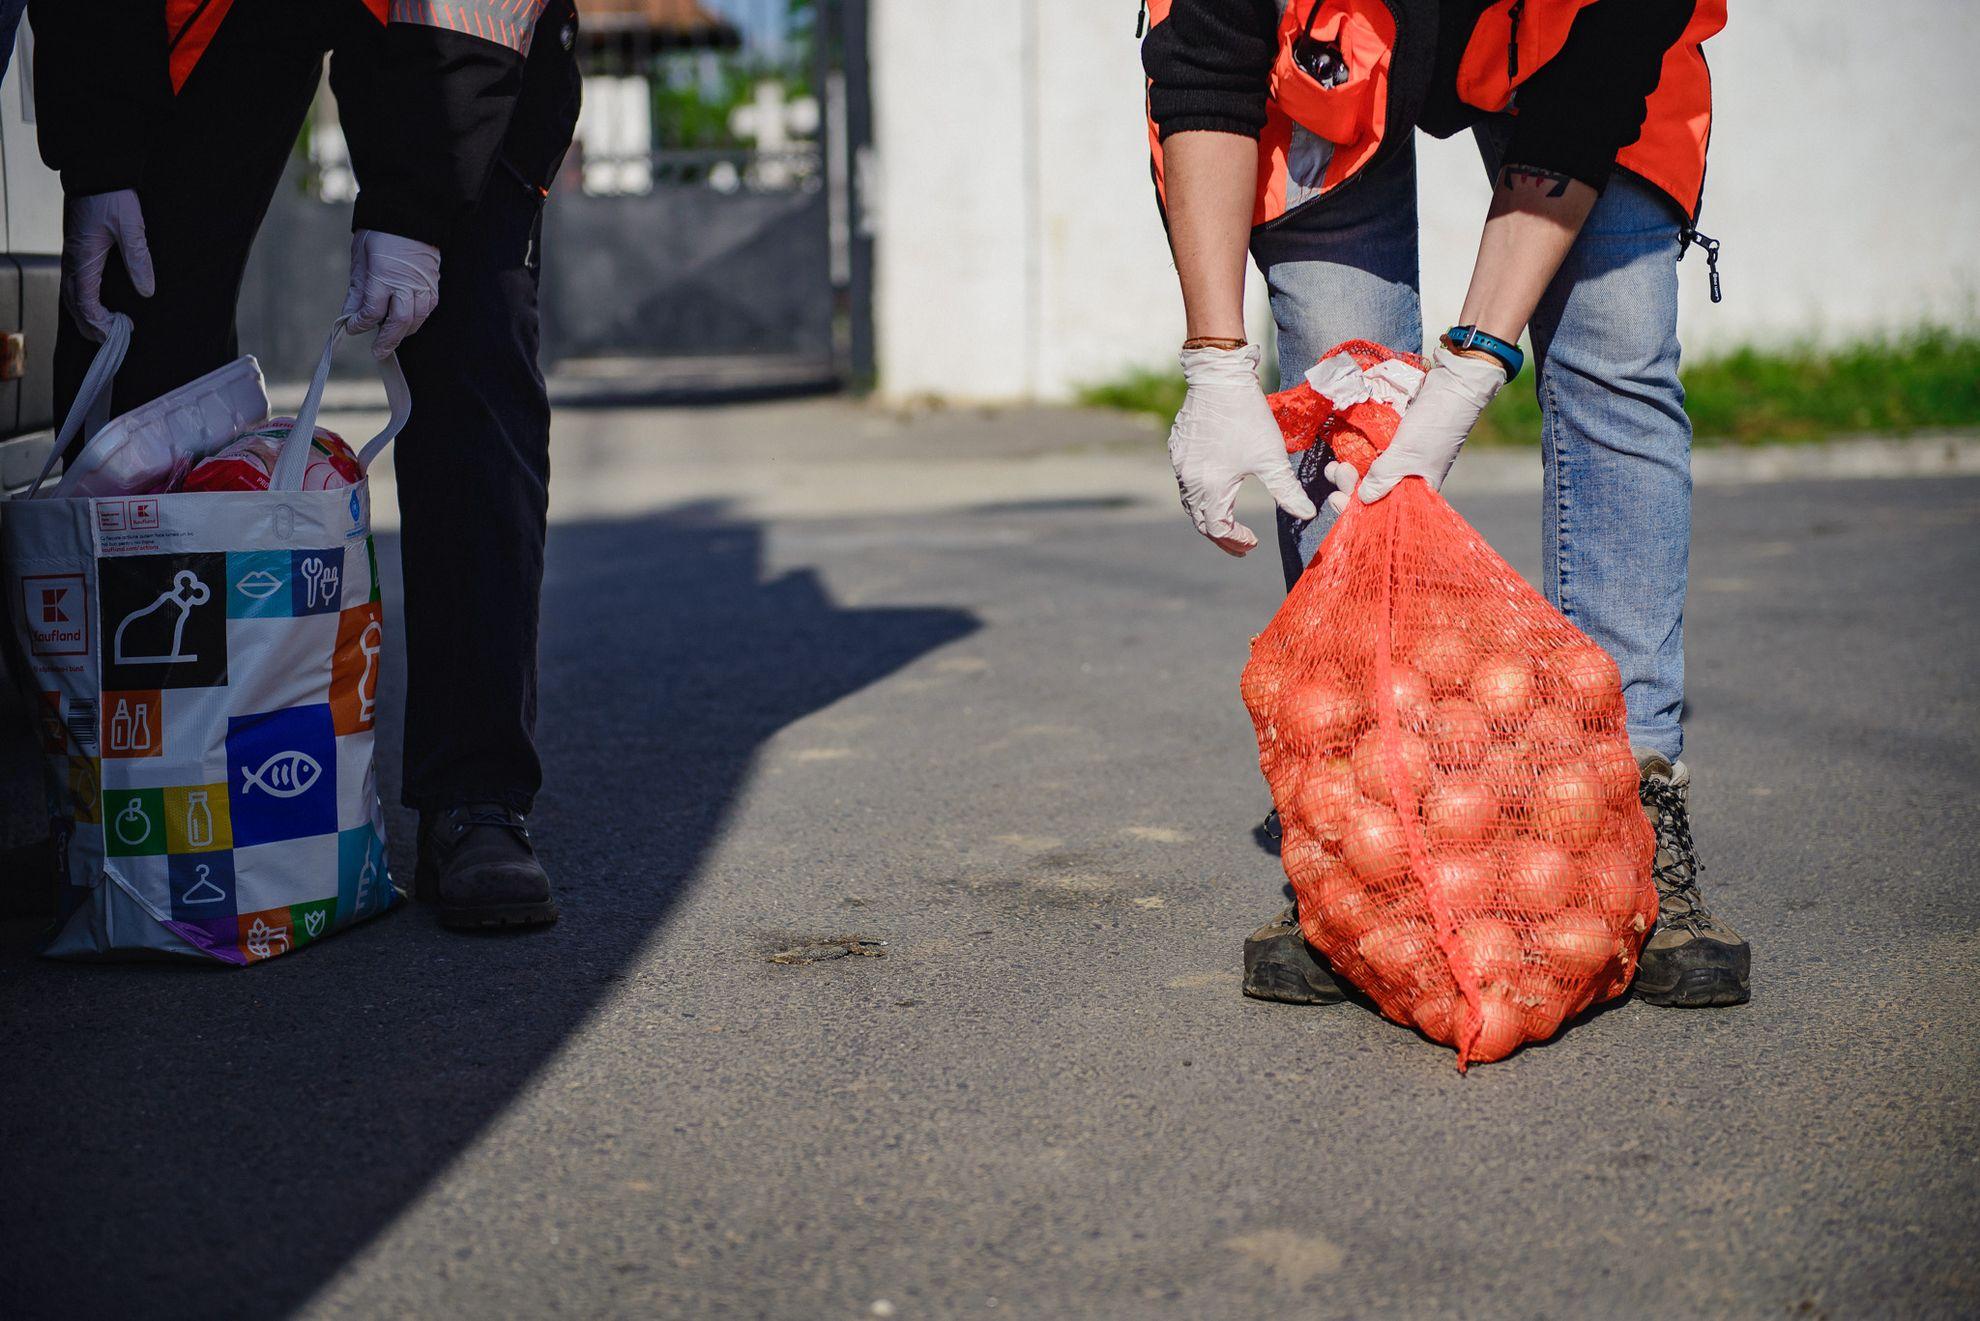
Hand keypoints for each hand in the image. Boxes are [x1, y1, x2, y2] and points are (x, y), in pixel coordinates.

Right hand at [62, 190, 154, 341]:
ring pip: (71, 294)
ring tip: (105, 328)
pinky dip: (81, 300)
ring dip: (84, 314)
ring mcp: (72, 255)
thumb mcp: (131, 227)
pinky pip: (73, 282)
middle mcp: (73, 260)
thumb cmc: (113, 197)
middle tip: (112, 340)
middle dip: (90, 325)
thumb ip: (139, 259)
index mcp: (84, 259)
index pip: (85, 302)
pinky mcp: (77, 250)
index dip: (99, 322)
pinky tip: (95, 304)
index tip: (118, 332)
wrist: (98, 172)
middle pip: (74, 303)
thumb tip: (147, 291)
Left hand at [342, 229, 441, 356]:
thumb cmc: (379, 234)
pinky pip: (428, 308)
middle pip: (398, 323)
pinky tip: (408, 322)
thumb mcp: (360, 260)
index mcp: (383, 276)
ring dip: (404, 332)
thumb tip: (349, 315)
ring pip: (416, 319)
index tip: (351, 327)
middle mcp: (406, 284)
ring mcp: (423, 285)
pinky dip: (418, 319)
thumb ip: (357, 291)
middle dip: (387, 340)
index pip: (371, 312)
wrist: (408, 214)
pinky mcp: (434, 284)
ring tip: (392, 338)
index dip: (359, 324)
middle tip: (378, 352)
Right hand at [1168, 343, 1317, 555]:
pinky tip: (1215, 488)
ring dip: (1209, 515)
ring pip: (1191, 502)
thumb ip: (1287, 490)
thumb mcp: (1272, 457)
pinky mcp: (1177, 449)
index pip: (1218, 528)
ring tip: (1228, 521)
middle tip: (1240, 543)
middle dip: (1221, 535)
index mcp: (1210, 486)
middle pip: (1200, 520)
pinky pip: (1185, 482)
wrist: (1219, 378)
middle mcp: (1189, 479)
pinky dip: (1200, 495)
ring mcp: (1179, 464)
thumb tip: (1307, 515)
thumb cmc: (1247, 417)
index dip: (1235, 540)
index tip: (1253, 543)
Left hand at [1323, 341, 1506, 513]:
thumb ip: (1383, 478)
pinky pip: (1372, 452)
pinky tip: (1342, 449)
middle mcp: (1410, 478)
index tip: (1337, 498)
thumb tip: (1362, 499)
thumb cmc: (1435, 425)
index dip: (1359, 509)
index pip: (1386, 510)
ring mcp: (1403, 458)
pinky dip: (1357, 453)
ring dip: (1349, 470)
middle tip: (1338, 471)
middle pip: (1373, 492)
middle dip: (1350, 486)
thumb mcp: (1405, 456)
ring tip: (1334, 464)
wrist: (1454, 384)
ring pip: (1369, 472)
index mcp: (1419, 490)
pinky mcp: (1396, 440)